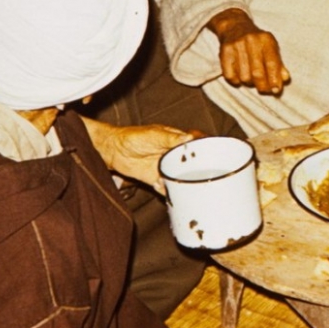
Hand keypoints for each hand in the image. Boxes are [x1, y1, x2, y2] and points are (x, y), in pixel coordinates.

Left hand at [81, 117, 200, 191]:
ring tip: (186, 187)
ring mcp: (165, 169)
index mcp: (177, 143)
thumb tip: (190, 139)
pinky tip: (165, 189)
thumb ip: (171, 139)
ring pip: (180, 179)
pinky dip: (168, 191)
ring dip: (183, 184)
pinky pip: (167, 188)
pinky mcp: (156, 180)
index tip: (214, 159)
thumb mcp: (154, 136)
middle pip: (191, 166)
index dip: (206, 154)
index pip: (196, 148)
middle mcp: (174, 157)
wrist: (114, 150)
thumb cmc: (134, 137)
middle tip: (201, 178)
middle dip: (196, 173)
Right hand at [208, 8, 289, 94]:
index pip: (272, 63)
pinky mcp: (224, 51)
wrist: (235, 26)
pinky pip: (230, 75)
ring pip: (244, 77)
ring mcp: (236, 45)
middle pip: (257, 73)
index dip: (275, 79)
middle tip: (264, 90)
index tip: (276, 90)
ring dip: (249, 83)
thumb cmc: (257, 42)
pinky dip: (236, 81)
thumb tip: (285, 79)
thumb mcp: (271, 48)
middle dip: (262, 86)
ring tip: (251, 78)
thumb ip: (279, 64)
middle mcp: (251, 40)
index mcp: (266, 40)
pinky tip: (239, 77)